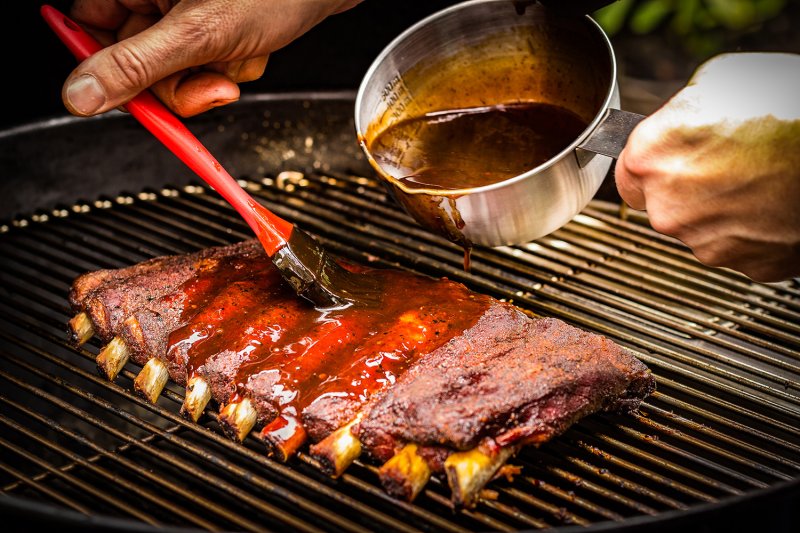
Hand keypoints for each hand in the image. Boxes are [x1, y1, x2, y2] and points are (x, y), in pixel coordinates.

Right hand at [62, 0, 361, 117]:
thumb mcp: (198, 35)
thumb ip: (136, 68)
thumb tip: (80, 96)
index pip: (88, 31)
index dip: (112, 71)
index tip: (134, 97)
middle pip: (138, 62)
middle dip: (180, 83)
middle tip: (210, 81)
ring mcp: (185, 11)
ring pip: (177, 71)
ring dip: (214, 76)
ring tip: (241, 53)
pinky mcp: (214, 26)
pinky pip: (207, 66)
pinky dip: (233, 67)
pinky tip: (253, 48)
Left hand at [615, 52, 799, 282]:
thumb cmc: (787, 109)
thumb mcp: (718, 82)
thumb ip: (677, 113)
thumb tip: (671, 125)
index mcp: (649, 161)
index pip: (628, 173)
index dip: (652, 164)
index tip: (670, 158)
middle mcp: (668, 210)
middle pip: (664, 204)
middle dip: (688, 187)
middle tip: (728, 163)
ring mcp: (706, 243)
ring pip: (702, 228)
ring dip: (721, 209)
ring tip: (759, 179)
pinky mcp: (747, 266)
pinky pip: (740, 248)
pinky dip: (754, 231)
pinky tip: (774, 203)